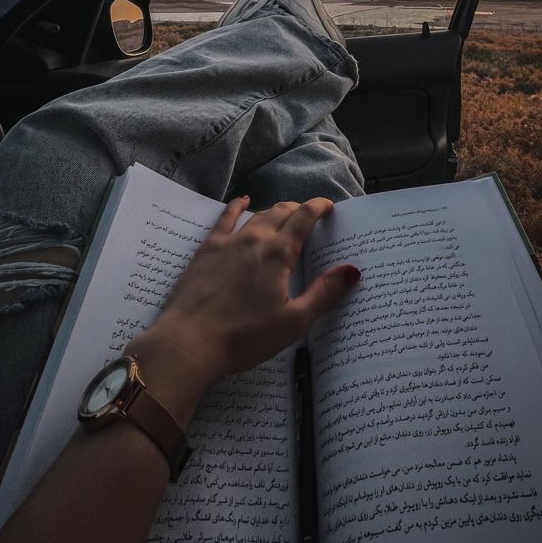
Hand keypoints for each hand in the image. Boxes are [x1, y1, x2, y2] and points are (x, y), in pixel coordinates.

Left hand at [129, 195, 360, 385]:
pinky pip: (224, 219)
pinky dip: (236, 206)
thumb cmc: (245, 336)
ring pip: (256, 215)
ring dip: (273, 210)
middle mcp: (255, 239)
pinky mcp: (206, 250)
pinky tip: (241, 201)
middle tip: (309, 214)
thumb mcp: (293, 322)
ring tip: (283, 212)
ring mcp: (227, 242)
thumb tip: (352, 270)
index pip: (304, 219)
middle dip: (298, 209)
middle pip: (281, 213)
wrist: (190, 341)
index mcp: (278, 254)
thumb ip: (324, 293)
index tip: (329, 206)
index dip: (318, 208)